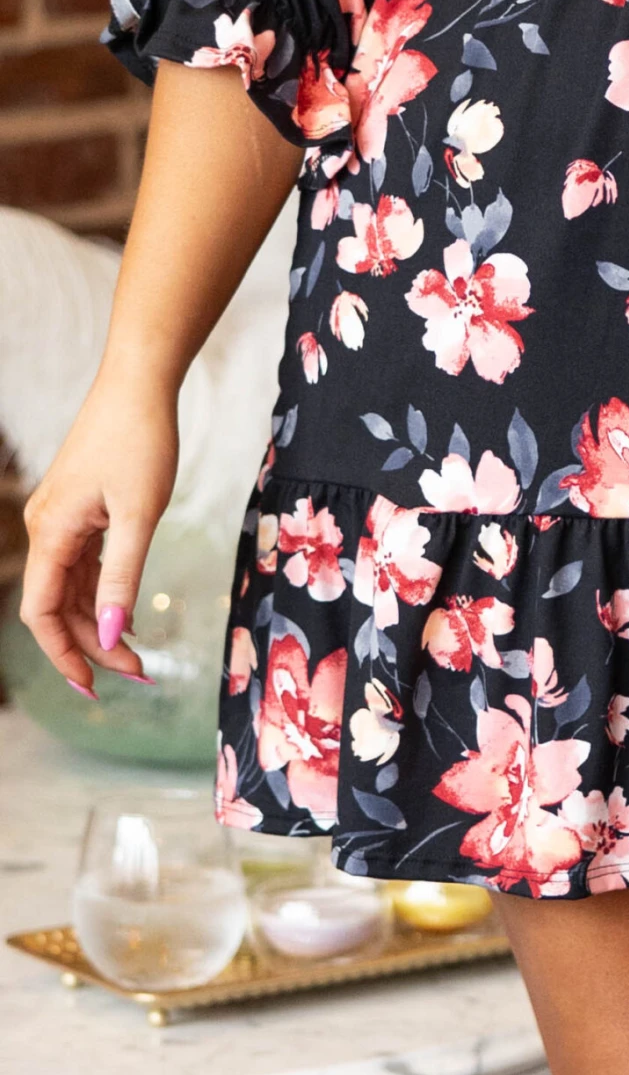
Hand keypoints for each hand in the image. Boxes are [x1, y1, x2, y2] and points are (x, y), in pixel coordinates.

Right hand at [18, 374, 177, 694]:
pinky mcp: (80, 510)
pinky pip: (83, 565)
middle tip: (139, 674)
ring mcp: (61, 519)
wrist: (139, 384)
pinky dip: (103, 594)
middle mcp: (46, 529)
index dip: (64, 656)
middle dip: (93, 645)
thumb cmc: (140, 441)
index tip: (93, 689)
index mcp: (51, 533)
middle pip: (58, 607)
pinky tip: (128, 615)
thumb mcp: (140, 514)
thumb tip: (111, 635)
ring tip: (138, 656)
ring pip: (71, 589)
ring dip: (99, 623)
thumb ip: (122, 576)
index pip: (42, 613)